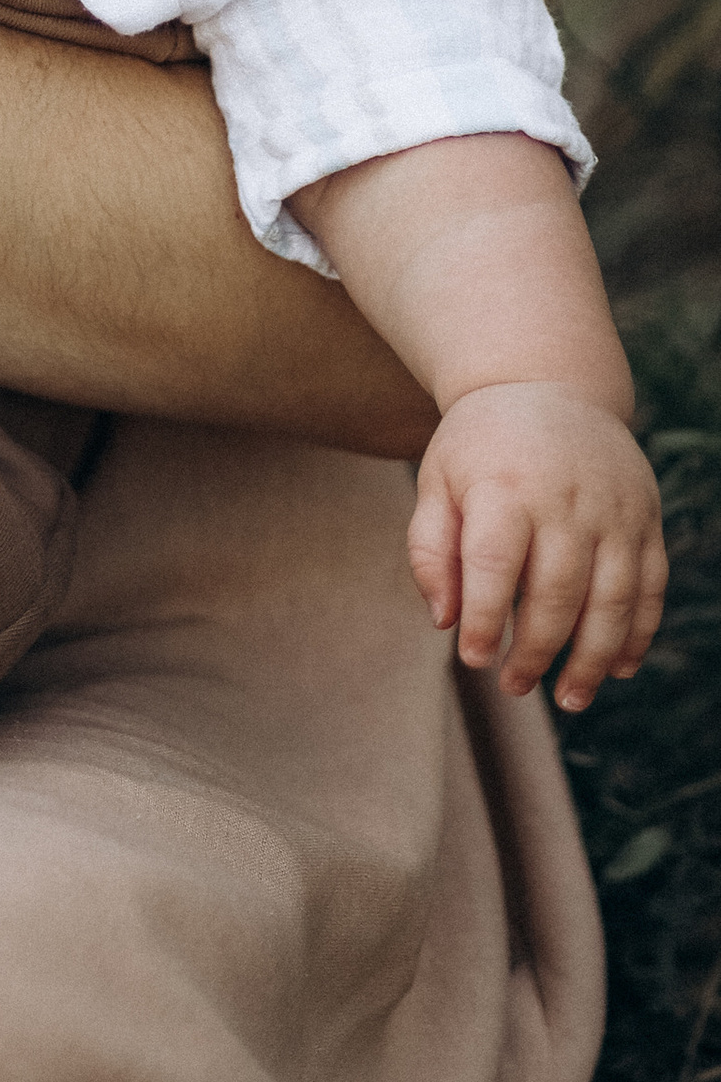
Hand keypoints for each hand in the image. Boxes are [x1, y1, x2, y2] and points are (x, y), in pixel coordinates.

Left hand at [407, 382, 666, 708]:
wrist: (547, 383)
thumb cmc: (481, 447)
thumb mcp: (437, 481)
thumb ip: (430, 549)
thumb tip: (445, 621)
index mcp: (505, 485)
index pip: (497, 564)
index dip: (487, 620)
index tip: (475, 660)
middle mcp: (567, 498)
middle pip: (558, 592)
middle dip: (537, 651)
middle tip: (514, 686)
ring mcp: (615, 509)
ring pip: (612, 599)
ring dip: (592, 659)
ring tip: (569, 699)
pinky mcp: (646, 519)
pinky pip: (650, 587)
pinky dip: (637, 633)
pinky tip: (617, 668)